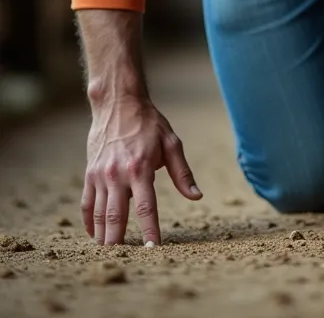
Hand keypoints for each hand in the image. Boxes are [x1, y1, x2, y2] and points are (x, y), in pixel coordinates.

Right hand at [81, 96, 201, 244]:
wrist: (117, 104)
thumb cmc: (149, 123)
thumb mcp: (171, 142)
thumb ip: (182, 172)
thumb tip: (196, 196)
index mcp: (141, 168)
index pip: (146, 208)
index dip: (150, 231)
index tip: (153, 249)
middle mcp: (118, 174)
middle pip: (116, 217)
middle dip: (120, 242)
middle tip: (125, 261)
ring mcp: (101, 175)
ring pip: (99, 215)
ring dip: (104, 236)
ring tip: (110, 253)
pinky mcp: (90, 174)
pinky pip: (86, 204)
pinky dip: (89, 223)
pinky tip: (95, 235)